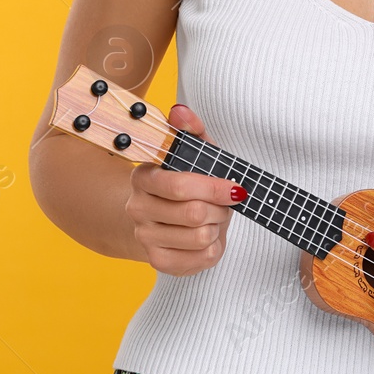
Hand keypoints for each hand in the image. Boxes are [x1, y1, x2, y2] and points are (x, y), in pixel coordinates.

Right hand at [125, 103, 246, 274]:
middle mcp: (137, 208)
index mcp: (142, 177)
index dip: (214, 187)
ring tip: (213, 217)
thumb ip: (190, 130)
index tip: (236, 186)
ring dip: (218, 226)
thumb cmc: (182, 181)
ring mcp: (145, 238)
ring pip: (201, 237)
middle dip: (220, 207)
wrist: (160, 218)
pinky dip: (215, 246)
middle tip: (224, 202)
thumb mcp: (191, 151)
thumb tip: (180, 112)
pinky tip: (207, 236)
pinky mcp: (160, 261)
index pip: (179, 186)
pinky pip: (202, 258)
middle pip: (194, 214)